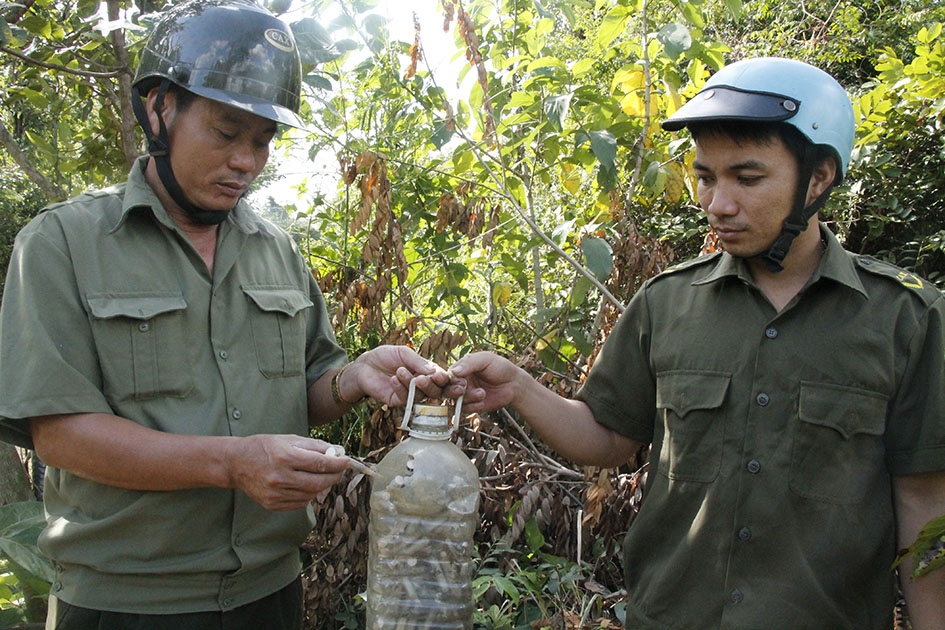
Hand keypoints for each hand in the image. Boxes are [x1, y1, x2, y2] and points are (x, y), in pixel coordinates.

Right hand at [228, 434, 348, 510]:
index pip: (320, 464)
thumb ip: (314, 446)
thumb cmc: (263, 447)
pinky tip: (307, 484)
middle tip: (340, 470)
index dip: (338, 464)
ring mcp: (275, 494)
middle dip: (334, 476)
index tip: (347, 461)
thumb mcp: (288, 439)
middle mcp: (280, 477)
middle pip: (319, 482)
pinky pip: (300, 503)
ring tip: (323, 475)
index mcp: (285, 457)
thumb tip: (337, 452)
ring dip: (322, 485)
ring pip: (311, 494)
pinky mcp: (272, 505)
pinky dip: (309, 494)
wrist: (236, 464)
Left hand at [342, 345, 450, 406]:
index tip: (440, 376)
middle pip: (435, 391)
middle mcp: (421, 384)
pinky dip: (401, 388)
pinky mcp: (398, 401)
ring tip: (400, 371)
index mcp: (426, 371)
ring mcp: (410, 394)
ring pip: (421, 396)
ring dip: (411, 383)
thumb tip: (433, 371)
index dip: (444, 379)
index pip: (441, 378)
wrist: (365, 365)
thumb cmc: (385, 356)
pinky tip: (393, 379)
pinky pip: (405, 399)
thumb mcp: (403, 353)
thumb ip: (417, 361)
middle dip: (430, 385)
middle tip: (421, 378)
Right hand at [446, 351, 522, 412]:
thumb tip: (454, 371)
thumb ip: (469, 363)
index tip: (458, 380)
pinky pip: (465, 409)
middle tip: (463, 388)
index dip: (449, 380)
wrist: (514, 384)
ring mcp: (467, 395)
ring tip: (482, 393)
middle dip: (454, 390)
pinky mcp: (473, 405)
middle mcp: (461, 382)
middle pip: (447, 389)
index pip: (447, 376)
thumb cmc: (500, 368)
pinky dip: (473, 406)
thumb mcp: (485, 359)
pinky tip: (482, 402)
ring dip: (468, 398)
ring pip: (456, 400)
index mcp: (461, 369)